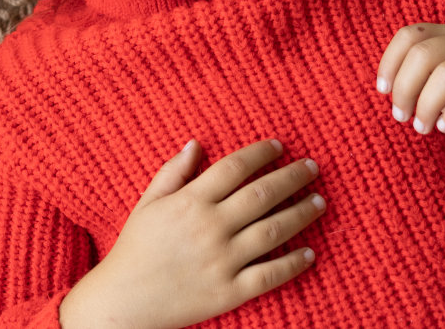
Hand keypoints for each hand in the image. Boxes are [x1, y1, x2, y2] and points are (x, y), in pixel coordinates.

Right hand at [59, 139, 323, 328]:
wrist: (124, 300)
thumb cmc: (135, 248)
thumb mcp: (148, 203)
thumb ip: (173, 172)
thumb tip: (197, 144)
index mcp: (189, 202)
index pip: (234, 168)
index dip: (260, 153)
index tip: (280, 146)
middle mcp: (209, 228)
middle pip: (261, 195)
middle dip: (292, 178)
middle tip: (312, 167)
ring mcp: (222, 261)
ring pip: (272, 231)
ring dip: (300, 214)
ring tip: (320, 202)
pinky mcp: (229, 291)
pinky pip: (269, 275)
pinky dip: (293, 263)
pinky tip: (310, 252)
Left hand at [375, 23, 444, 161]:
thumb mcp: (438, 88)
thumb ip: (417, 78)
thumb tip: (386, 87)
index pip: (409, 35)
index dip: (390, 63)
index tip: (384, 91)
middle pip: (424, 54)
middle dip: (405, 88)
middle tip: (401, 116)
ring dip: (426, 105)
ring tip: (422, 127)